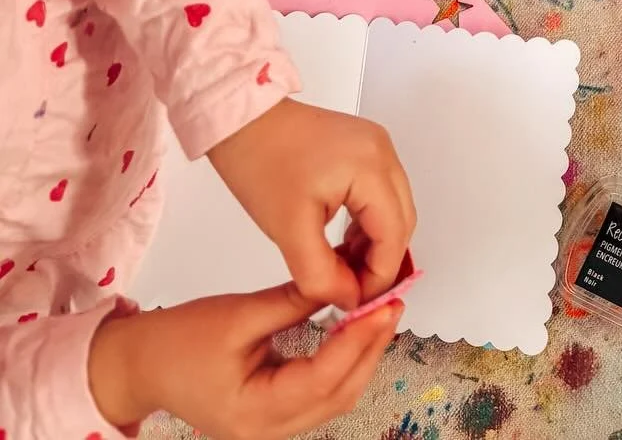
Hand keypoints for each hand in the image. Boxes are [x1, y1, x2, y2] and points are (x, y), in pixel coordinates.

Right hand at [88, 285, 401, 437]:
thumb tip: (343, 283)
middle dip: (369, 349)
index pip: (323, 379)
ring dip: (360, 358)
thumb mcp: (239, 314)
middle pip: (337, 395)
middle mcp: (267, 432)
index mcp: (255, 413)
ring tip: (380, 314)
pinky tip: (352, 333)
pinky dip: (341, 365)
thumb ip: (294, 301)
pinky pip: (318, 396)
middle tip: (393, 304)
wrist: (140, 365)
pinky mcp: (271, 417)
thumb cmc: (178, 342)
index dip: (358, 340)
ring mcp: (270, 430)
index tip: (384, 305)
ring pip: (332, 399)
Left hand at [208, 97, 415, 310]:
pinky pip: (380, 194)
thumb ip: (321, 275)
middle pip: (402, 222)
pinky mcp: (363, 148)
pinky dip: (368, 223)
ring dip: (375, 244)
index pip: (394, 236)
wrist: (241, 121)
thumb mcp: (289, 231)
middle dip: (381, 262)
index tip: (355, 303)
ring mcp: (375, 146)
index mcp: (371, 167)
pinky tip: (343, 243)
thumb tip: (348, 300)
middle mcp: (383, 152)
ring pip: (393, 209)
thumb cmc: (260, 163)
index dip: (379, 278)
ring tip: (344, 270)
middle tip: (351, 292)